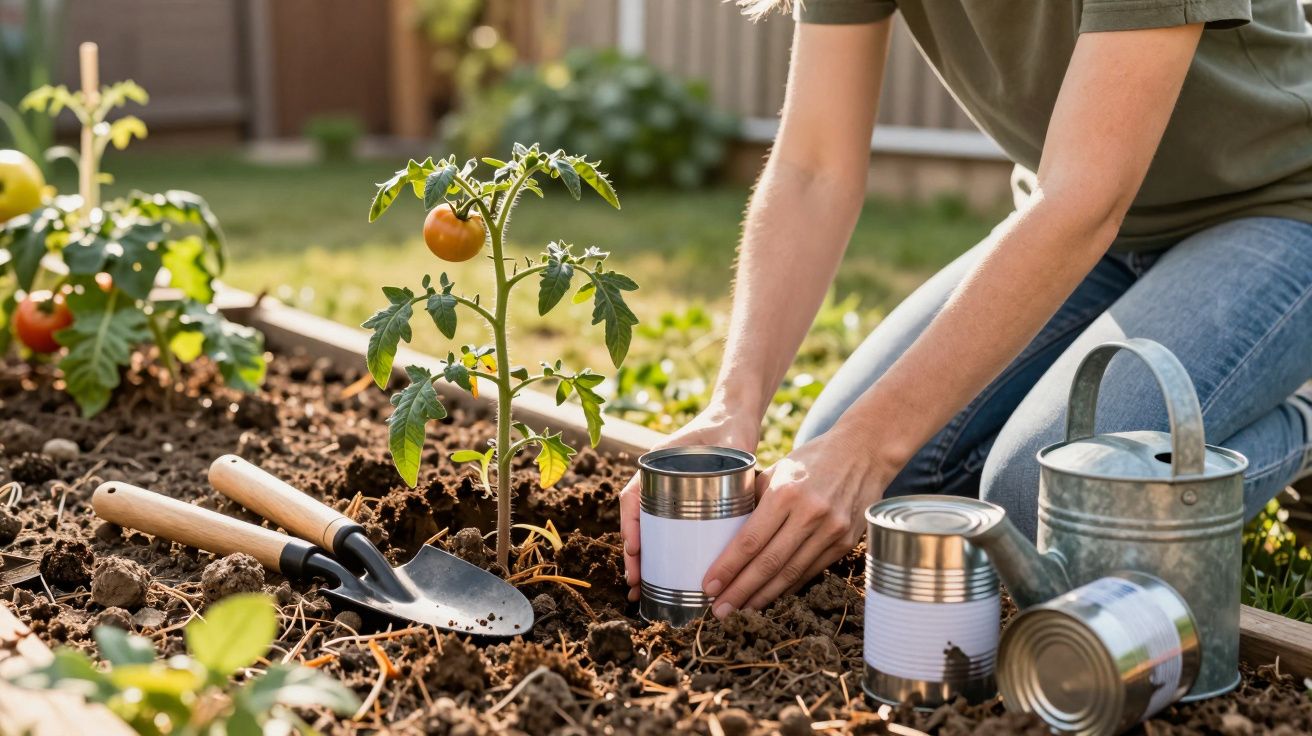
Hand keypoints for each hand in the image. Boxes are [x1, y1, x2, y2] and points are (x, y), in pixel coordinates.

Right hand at [619, 401, 759, 601]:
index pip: (632, 498)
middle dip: (634, 556)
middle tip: (635, 585)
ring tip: (645, 589)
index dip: (631, 525)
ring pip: (652, 532)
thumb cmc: (723, 426)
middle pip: (638, 523)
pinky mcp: (687, 505)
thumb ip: (719, 461)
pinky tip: (669, 576)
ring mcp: (670, 495)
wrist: (735, 418)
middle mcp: (658, 483)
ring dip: (646, 561)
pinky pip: (670, 532)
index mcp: (656, 467)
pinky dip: (665, 553)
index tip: (635, 551)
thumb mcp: (718, 442)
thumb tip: (722, 495)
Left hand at [702, 427, 890, 617]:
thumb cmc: (812, 460)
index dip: (728, 567)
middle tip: (718, 611)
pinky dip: (787, 587)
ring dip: (762, 596)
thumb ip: (755, 502)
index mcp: (787, 493)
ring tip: (739, 611)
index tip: (708, 586)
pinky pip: (810, 571)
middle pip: (768, 563)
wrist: (863, 454)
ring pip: (790, 574)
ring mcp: (832, 531)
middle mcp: (811, 514)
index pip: (750, 540)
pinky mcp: (845, 542)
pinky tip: (769, 596)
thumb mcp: (778, 471)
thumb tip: (727, 536)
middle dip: (740, 591)